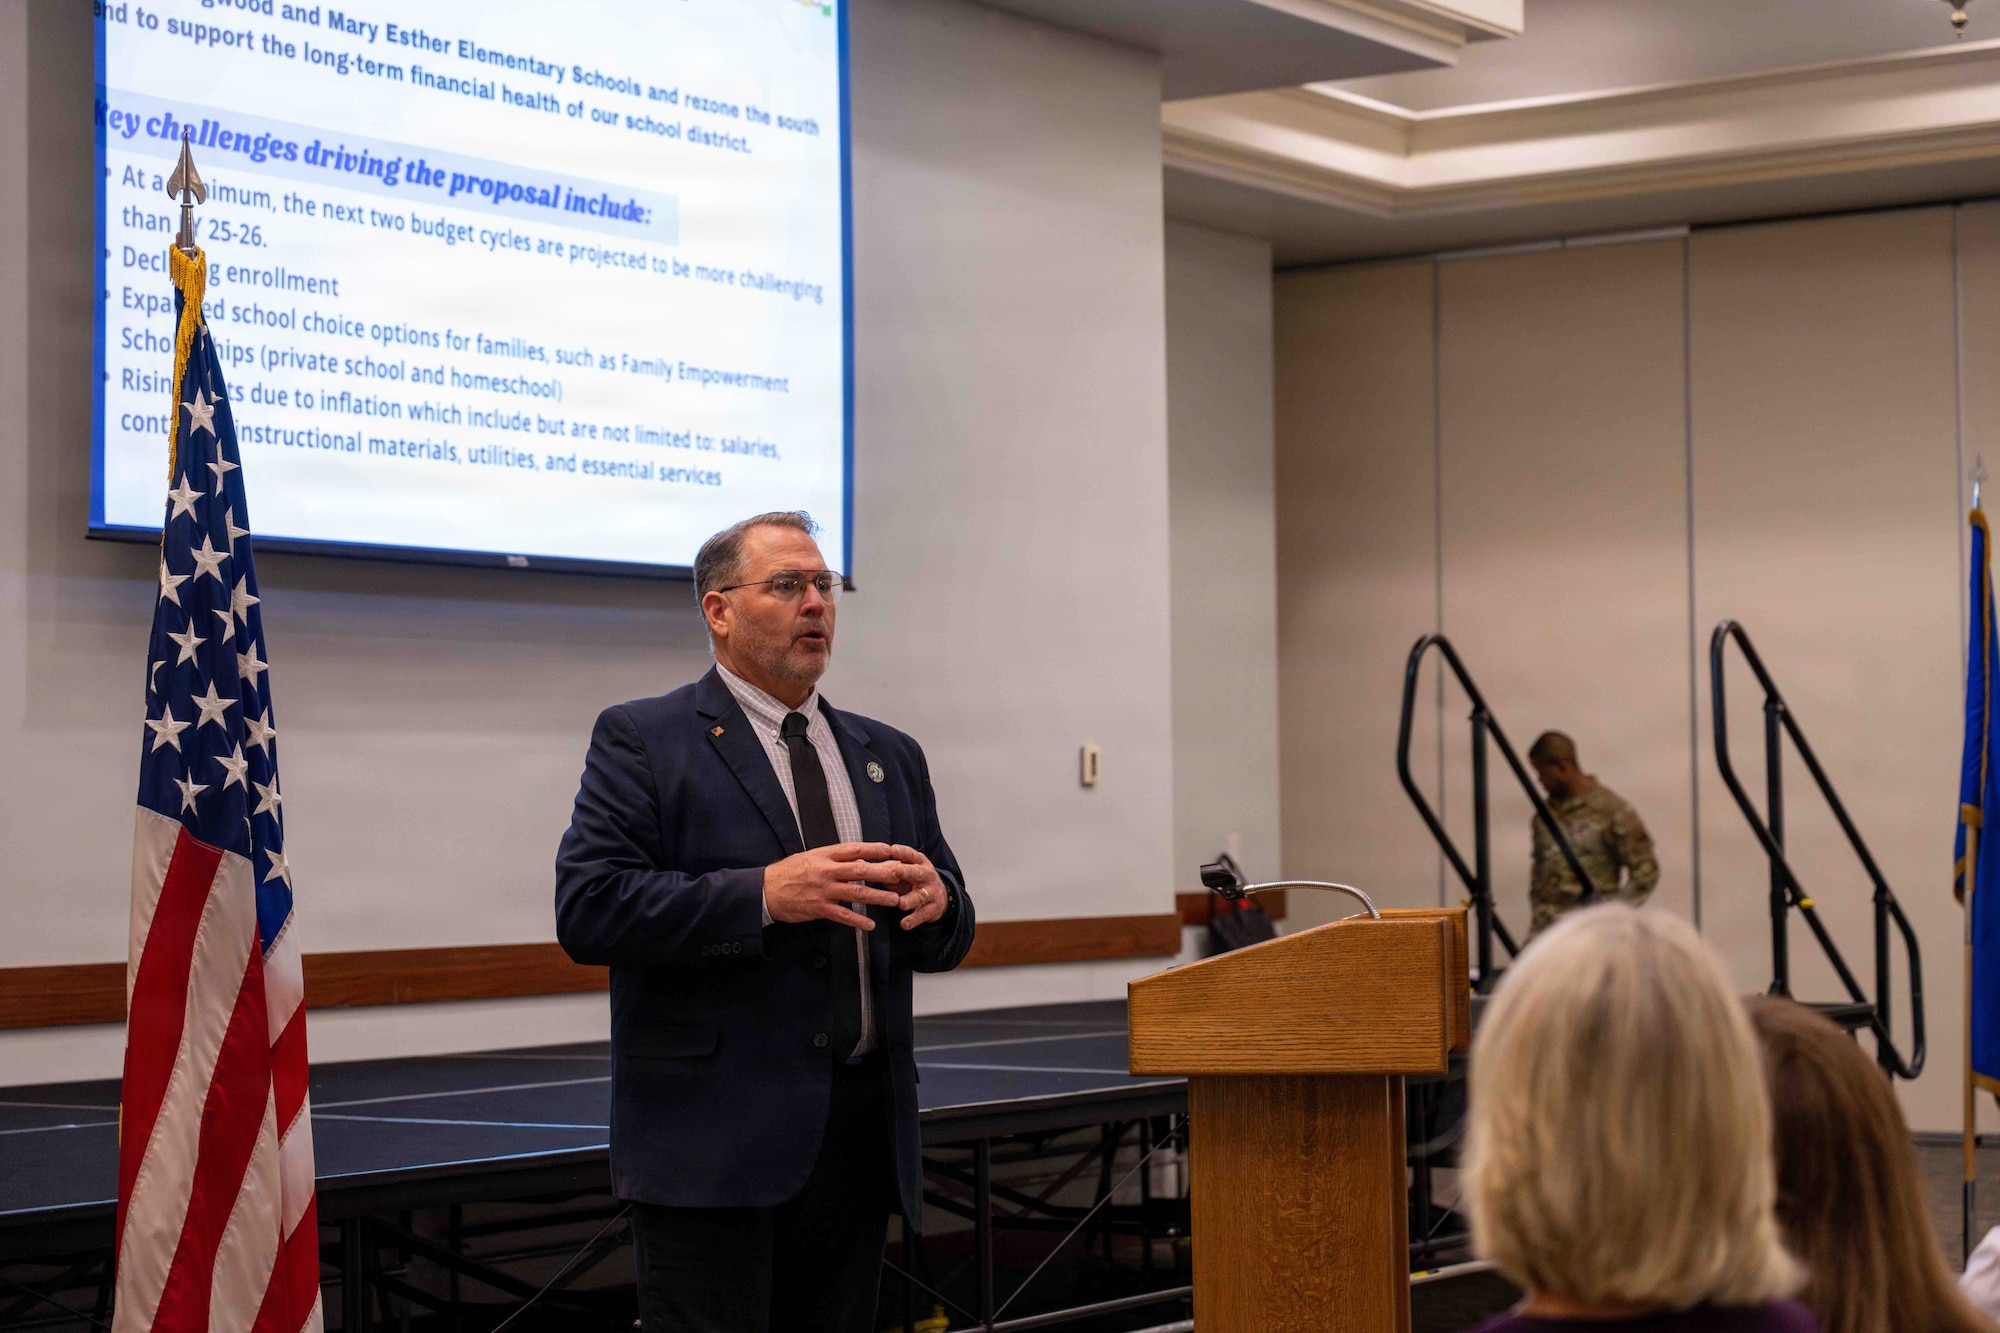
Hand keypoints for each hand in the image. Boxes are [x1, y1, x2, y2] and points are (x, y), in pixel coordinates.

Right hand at [763, 842, 908, 928]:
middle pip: (861, 870)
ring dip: (878, 897)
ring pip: (857, 893)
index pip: (854, 849)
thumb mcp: (809, 857)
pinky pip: (843, 916)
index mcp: (824, 855)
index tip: (891, 850)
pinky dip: (858, 921)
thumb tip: (857, 857)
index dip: (875, 849)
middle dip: (883, 872)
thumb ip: (832, 858)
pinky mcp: (819, 909)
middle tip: (902, 875)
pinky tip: (870, 925)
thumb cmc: (788, 872)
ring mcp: (823, 891)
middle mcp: (826, 871)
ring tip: (894, 900)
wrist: (765, 891)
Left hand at [885, 844, 949, 930]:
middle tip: (897, 870)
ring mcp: (931, 892)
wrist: (939, 896)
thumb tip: (858, 863)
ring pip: (920, 895)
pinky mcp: (933, 908)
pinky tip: (904, 924)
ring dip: (910, 899)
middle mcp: (927, 875)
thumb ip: (884, 868)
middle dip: (907, 871)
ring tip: (901, 903)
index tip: (892, 849)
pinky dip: (913, 920)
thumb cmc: (914, 880)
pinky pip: (923, 914)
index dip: (902, 852)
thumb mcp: (903, 871)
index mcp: (919, 863)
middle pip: (917, 872)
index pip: (911, 855)